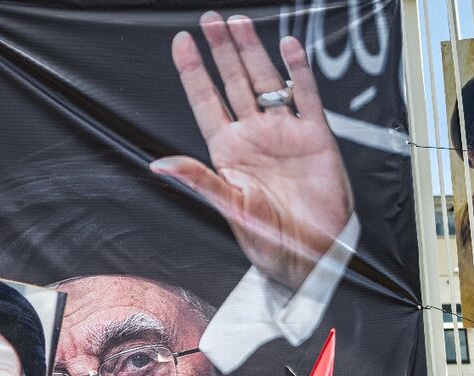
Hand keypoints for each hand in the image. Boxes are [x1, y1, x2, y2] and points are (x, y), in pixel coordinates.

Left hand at [151, 12, 352, 291]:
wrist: (311, 254)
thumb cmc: (269, 240)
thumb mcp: (229, 208)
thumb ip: (198, 180)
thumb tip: (159, 164)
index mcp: (228, 152)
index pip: (206, 102)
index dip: (193, 72)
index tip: (182, 43)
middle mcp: (254, 137)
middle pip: (234, 82)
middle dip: (221, 50)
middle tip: (210, 20)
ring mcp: (284, 133)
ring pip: (266, 81)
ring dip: (253, 51)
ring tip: (238, 23)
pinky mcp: (314, 136)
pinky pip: (306, 96)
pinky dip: (298, 71)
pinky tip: (287, 48)